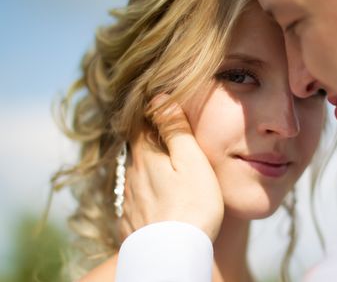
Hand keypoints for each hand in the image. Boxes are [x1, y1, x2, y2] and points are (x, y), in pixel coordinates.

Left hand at [119, 96, 223, 240]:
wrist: (173, 254)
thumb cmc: (192, 205)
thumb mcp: (191, 160)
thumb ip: (175, 129)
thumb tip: (160, 99)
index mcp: (146, 154)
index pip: (140, 121)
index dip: (151, 111)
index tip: (164, 108)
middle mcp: (131, 173)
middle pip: (137, 146)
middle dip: (151, 139)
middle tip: (171, 139)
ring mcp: (128, 197)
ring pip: (135, 172)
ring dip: (149, 166)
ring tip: (169, 171)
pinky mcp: (130, 218)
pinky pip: (136, 196)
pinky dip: (147, 191)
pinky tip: (161, 198)